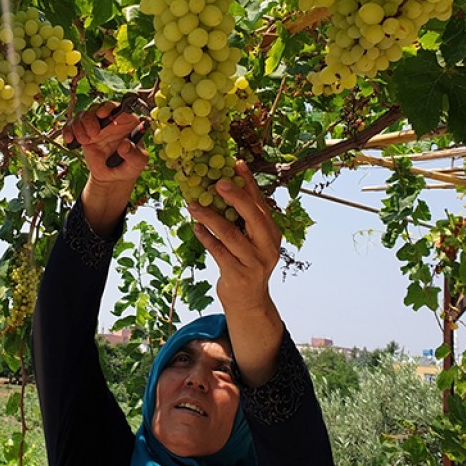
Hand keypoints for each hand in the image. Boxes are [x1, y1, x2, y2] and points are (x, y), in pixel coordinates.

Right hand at [63, 102, 148, 186]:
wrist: (112, 177)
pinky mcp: (83, 132)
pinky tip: (70, 140)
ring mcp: (96, 125)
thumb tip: (125, 144)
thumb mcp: (138, 164)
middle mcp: (111, 120)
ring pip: (83, 115)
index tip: (102, 115)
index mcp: (128, 123)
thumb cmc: (128, 167)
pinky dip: (68, 130)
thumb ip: (135, 155)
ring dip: (79, 126)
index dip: (110, 108)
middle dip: (91, 118)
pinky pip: (71, 125)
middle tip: (93, 134)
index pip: (120, 108)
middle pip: (98, 108)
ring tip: (84, 141)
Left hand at [189, 160, 284, 386]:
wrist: (249, 302)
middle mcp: (268, 246)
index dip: (249, 183)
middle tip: (217, 182)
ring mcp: (254, 262)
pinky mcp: (238, 275)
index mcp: (273, 233)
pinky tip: (196, 227)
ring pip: (231, 234)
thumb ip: (243, 218)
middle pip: (253, 215)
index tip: (236, 163)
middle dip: (235, 196)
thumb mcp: (251, 240)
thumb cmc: (246, 263)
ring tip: (193, 205)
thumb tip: (224, 186)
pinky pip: (219, 252)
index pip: (261, 203)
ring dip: (210, 217)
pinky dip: (206, 238)